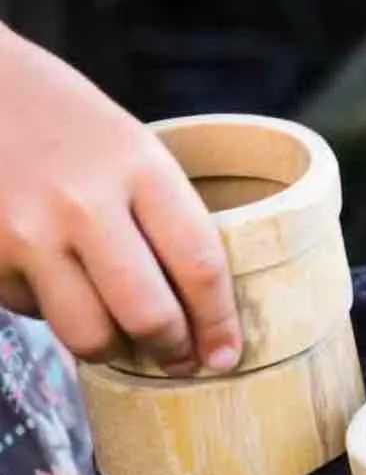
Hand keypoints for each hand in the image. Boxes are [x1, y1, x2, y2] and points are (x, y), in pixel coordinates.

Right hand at [0, 26, 239, 373]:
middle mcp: (85, 202)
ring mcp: (29, 233)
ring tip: (125, 339)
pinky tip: (61, 284)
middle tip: (181, 359)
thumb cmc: (63, 115)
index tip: (226, 354)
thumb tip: (192, 297)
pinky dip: (55, 313)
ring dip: (115, 350)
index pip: (199, 262)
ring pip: (89, 334)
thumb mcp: (128, 142)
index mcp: (139, 164)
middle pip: (148, 313)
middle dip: (172, 349)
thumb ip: (156, 210)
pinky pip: (36, 313)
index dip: (219, 321)